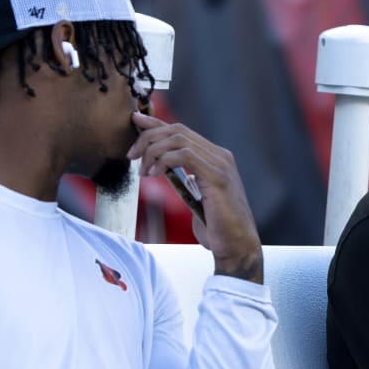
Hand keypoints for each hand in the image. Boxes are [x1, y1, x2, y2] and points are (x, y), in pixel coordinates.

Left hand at [130, 112, 262, 282]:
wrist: (237, 246)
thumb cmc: (217, 228)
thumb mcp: (196, 198)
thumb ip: (185, 180)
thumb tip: (163, 169)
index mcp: (216, 158)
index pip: (182, 132)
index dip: (156, 124)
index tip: (136, 122)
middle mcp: (220, 156)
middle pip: (177, 130)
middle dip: (149, 137)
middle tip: (132, 155)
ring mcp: (221, 164)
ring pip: (178, 139)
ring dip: (153, 151)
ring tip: (143, 171)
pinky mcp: (217, 176)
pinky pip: (185, 156)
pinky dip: (164, 161)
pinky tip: (155, 174)